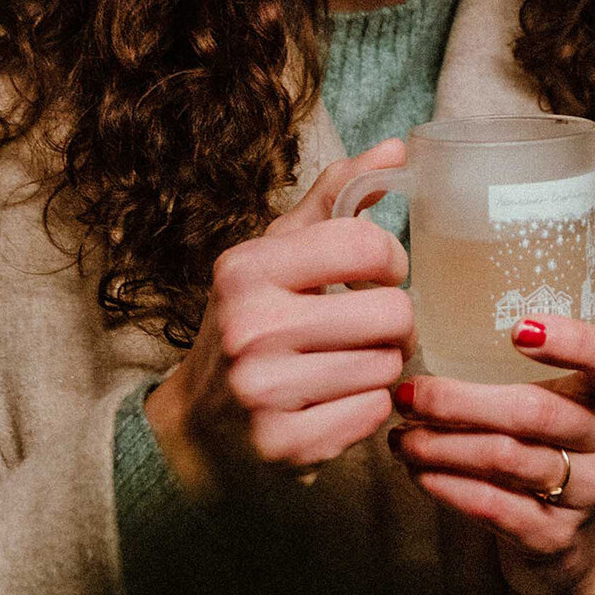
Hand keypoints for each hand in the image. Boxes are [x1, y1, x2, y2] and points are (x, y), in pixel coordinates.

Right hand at [145, 139, 413, 494]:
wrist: (197, 428)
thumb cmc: (250, 325)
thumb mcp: (276, 254)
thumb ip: (335, 199)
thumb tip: (397, 148)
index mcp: (246, 269)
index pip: (365, 244)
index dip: (391, 259)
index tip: (378, 273)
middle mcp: (250, 328)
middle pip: (394, 312)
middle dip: (395, 321)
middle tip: (369, 328)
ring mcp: (265, 392)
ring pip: (390, 365)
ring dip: (383, 365)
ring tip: (349, 363)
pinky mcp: (287, 445)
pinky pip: (376, 413)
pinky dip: (368, 408)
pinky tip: (335, 401)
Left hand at [388, 316, 594, 594]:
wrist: (570, 537)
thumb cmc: (545, 447)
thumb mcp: (554, 403)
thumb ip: (512, 370)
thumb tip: (421, 324)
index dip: (574, 341)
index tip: (518, 329)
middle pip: (534, 411)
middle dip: (458, 401)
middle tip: (408, 394)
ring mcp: (587, 492)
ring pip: (506, 459)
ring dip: (440, 446)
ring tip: (401, 437)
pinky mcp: (555, 537)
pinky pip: (494, 507)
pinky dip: (447, 487)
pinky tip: (419, 474)